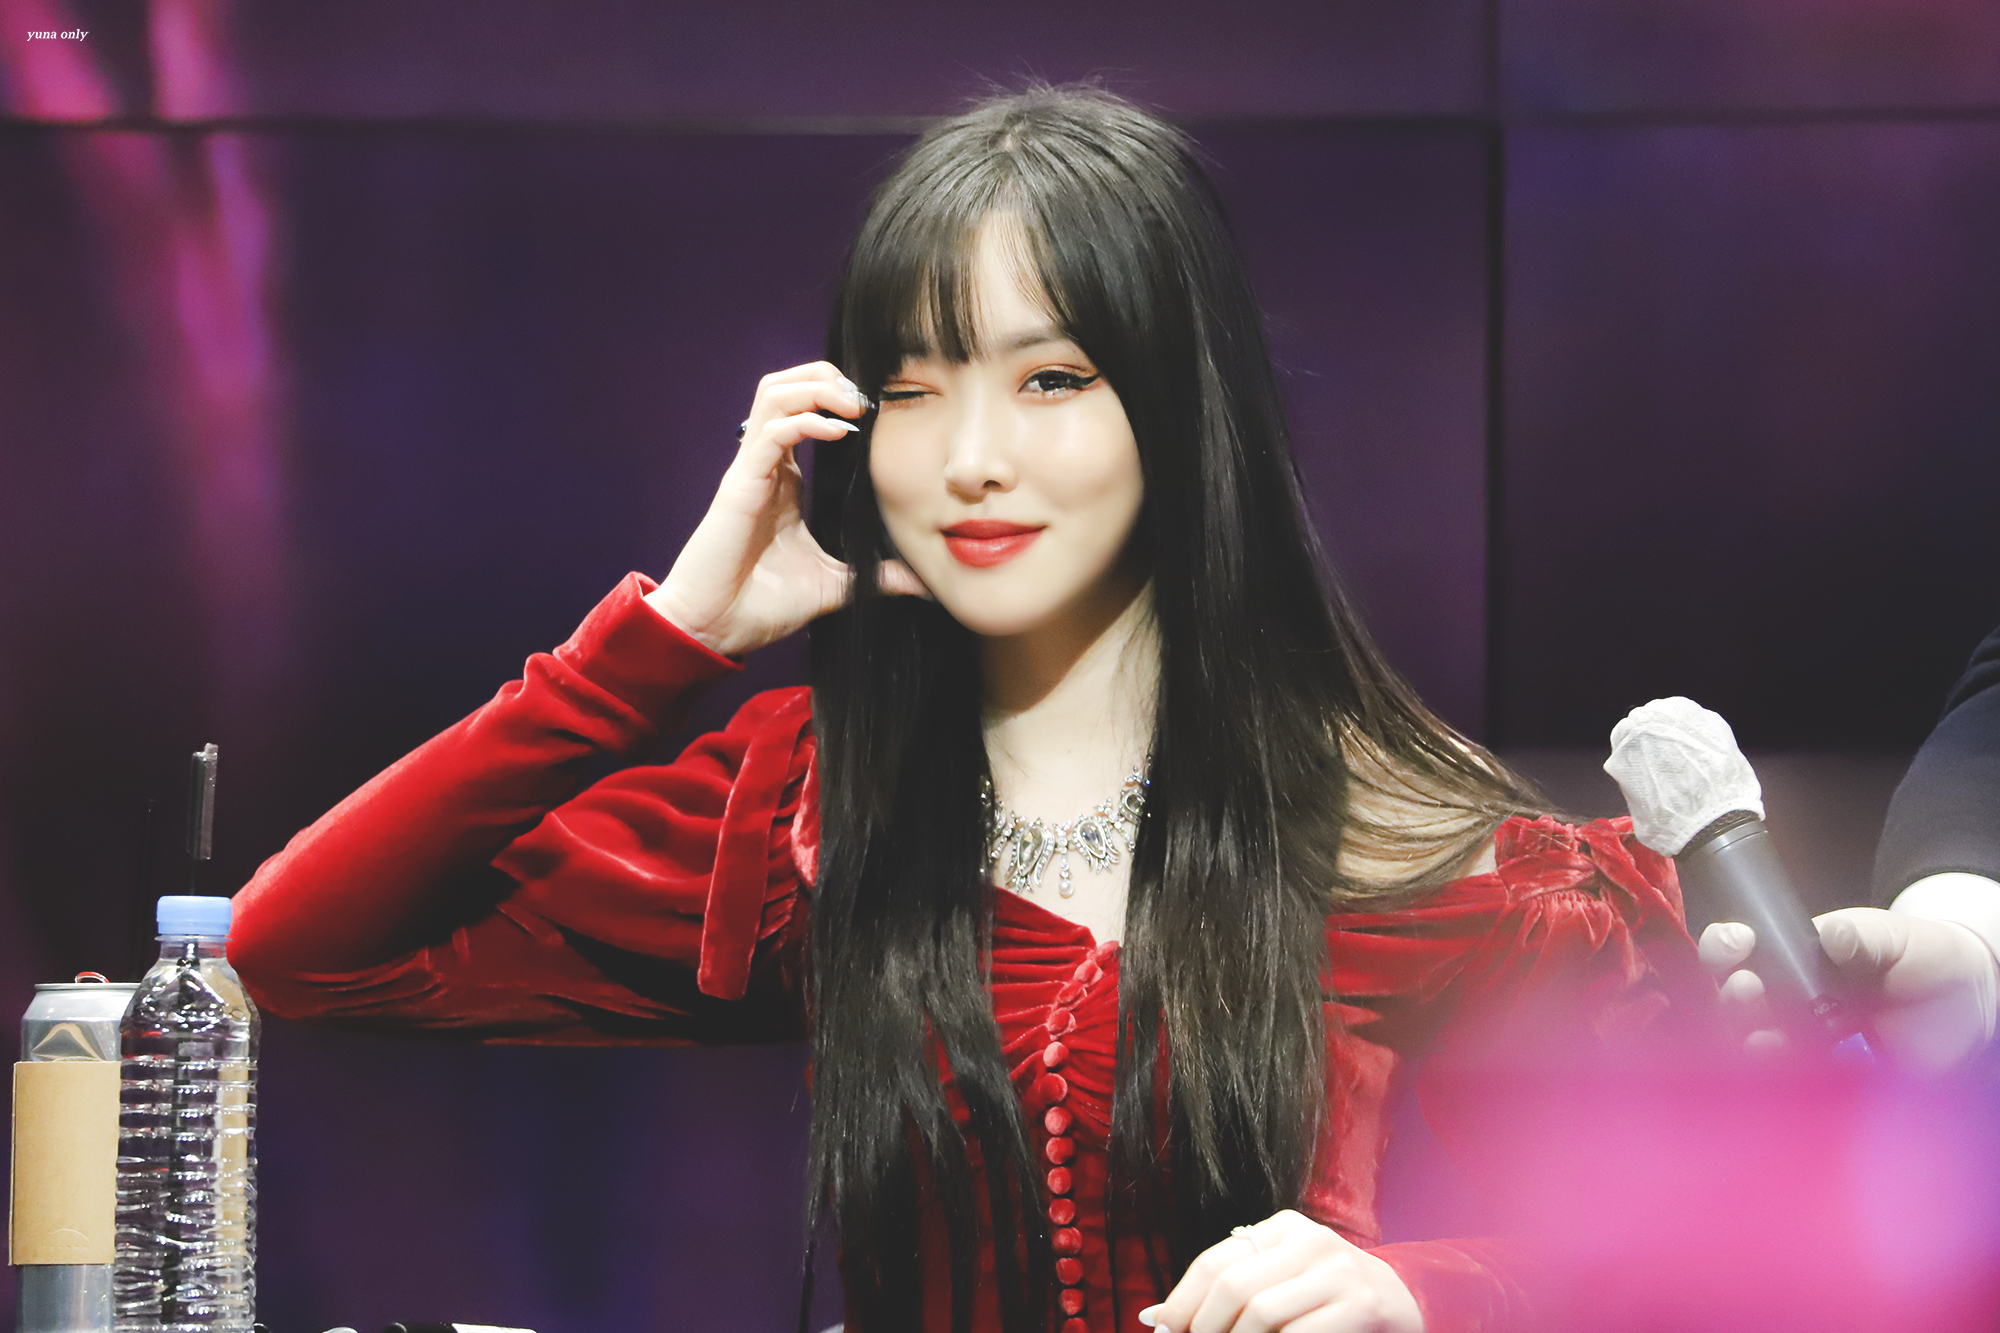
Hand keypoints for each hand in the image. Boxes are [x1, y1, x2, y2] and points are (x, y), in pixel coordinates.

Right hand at [645, 361, 926, 656]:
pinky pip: (771, 432)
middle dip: (827, 378)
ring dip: (816, 387)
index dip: (839, 399)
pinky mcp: (741, 484)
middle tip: (865, 399)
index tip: (880, 414)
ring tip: (853, 405)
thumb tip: (922, 584)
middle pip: (786, 386)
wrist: (717, 629)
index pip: (805, 411)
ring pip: (774, 394)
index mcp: (785, 480)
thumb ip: (877, 577)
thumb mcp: (835, 585)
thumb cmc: (763, 605)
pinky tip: (837, 431)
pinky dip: (805, 420)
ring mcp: (752, 471)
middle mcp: (767, 466)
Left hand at [1140, 1209, 1422, 1332]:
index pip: (1216, 1262)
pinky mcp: (1361, 1304)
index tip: (1160, 1327)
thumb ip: (1234, 1286)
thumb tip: (1160, 1317)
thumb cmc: (1328, 1295)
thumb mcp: (1283, 1276)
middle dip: (1202, 1326)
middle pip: (1233, 1285)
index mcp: (1283, 1227)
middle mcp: (1310, 1240)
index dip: (1181, 1301)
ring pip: (1261, 1313)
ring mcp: (1338, 1271)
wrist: (1404, 1302)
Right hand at [1698, 908, 1998, 1069]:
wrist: (1971, 1002)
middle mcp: (1791, 994)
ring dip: (1751, 1039)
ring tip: (1766, 1039)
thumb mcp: (1897, 936)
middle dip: (1733, 996)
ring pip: (1758, 1040)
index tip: (1738, 945)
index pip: (1740, 948)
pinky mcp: (1830, 1072)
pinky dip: (1788, 1075)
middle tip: (1750, 990)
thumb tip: (1828, 935)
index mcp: (1796, 954)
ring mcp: (1807, 1034)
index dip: (1726, 946)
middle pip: (1738, 998)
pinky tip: (1796, 1068)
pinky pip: (1796, 1078)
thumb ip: (1863, 935)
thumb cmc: (1927, 955)